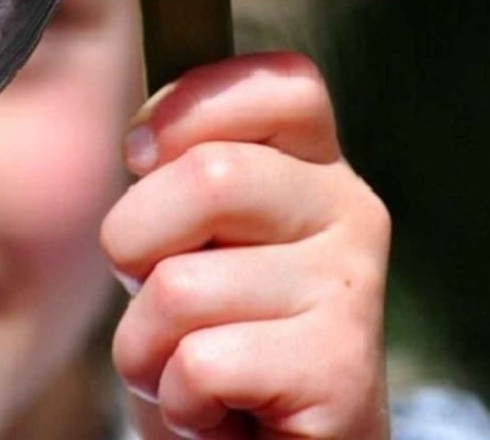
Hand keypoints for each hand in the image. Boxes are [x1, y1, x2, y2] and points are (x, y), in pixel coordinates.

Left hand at [100, 53, 390, 439]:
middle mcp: (350, 211)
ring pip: (181, 286)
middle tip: (159, 296)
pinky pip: (201, 364)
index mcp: (314, 164)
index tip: (141, 156)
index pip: (277, 82)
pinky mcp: (342, 370)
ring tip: (190, 369)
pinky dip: (178, 402)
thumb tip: (143, 142)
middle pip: (208, 178)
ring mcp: (353, 289)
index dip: (189, 107)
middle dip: (135, 244)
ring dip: (147, 347)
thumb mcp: (191, 238)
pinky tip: (218, 411)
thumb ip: (183, 173)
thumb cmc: (217, 339)